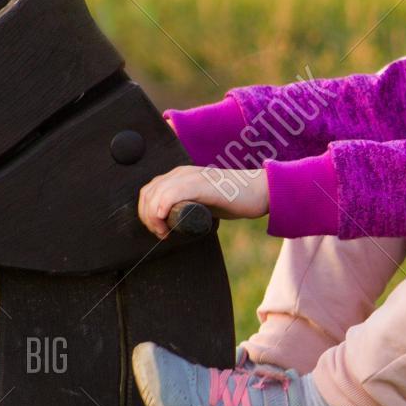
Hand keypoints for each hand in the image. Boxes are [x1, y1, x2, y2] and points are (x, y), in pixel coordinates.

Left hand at [137, 165, 267, 239]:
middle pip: (148, 193)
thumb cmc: (235, 200)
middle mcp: (182, 172)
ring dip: (153, 216)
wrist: (260, 192)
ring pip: (156, 193)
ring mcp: (191, 176)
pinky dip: (163, 207)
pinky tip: (166, 220)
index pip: (149, 191)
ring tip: (165, 232)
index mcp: (180, 175)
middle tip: (160, 233)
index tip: (158, 229)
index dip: (145, 212)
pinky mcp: (201, 184)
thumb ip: (189, 206)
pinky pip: (172, 193)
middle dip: (147, 217)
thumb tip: (175, 224)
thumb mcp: (204, 202)